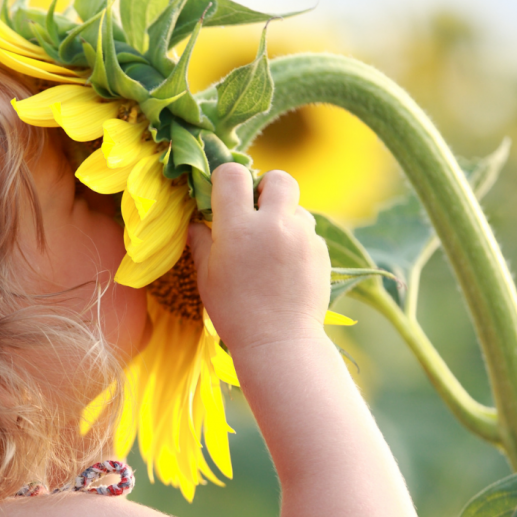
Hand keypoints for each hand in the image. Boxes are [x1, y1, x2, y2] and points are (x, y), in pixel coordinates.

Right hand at [187, 163, 330, 353]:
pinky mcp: (321, 252)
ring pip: (296, 207)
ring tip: (272, 248)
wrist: (279, 342)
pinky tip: (287, 268)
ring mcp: (302, 236)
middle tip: (256, 211)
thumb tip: (195, 222)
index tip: (223, 196)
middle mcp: (274, 224)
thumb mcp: (207, 277)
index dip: (226, 180)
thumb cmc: (234, 312)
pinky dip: (297, 241)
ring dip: (284, 218)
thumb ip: (201, 242)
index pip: (233, 175)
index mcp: (238, 228)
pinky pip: (308, 232)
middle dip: (266, 188)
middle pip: (278, 178)